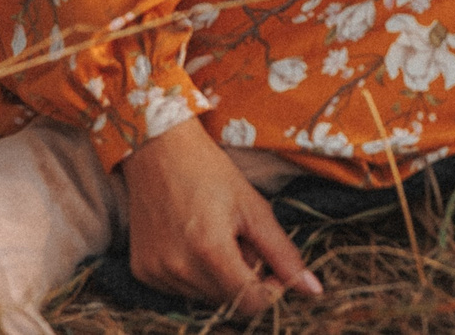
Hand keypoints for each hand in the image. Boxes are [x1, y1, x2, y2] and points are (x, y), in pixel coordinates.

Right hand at [121, 118, 321, 313]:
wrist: (159, 151)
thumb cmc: (211, 172)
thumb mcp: (254, 209)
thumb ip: (283, 253)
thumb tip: (312, 289)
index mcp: (210, 250)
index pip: (249, 303)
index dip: (270, 292)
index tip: (273, 270)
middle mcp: (179, 268)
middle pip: (228, 301)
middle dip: (244, 278)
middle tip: (241, 239)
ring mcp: (156, 272)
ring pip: (205, 297)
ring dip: (219, 277)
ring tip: (216, 236)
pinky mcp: (142, 272)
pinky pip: (180, 290)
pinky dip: (195, 274)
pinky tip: (193, 241)